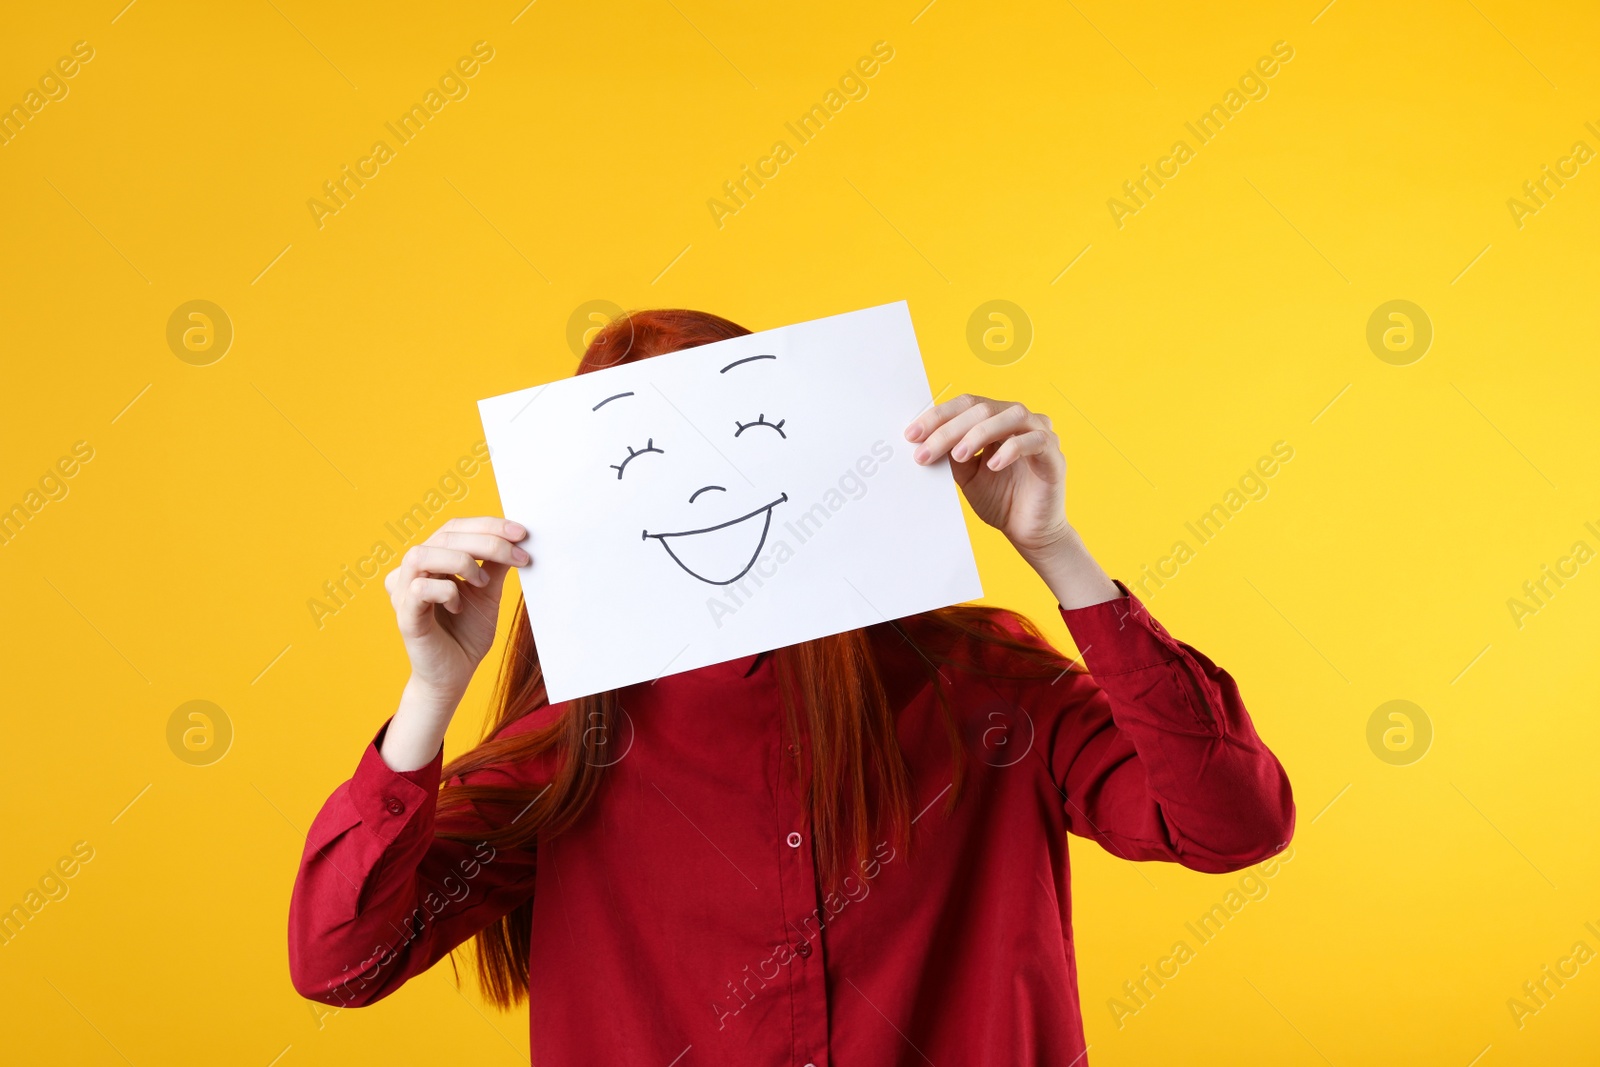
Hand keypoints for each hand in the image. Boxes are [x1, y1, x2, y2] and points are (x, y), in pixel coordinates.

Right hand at [383, 516, 528, 700]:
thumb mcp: (488, 592)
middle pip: (444, 536)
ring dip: (461, 561)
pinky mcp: (405, 616)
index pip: (454, 527)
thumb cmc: (467, 632)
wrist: (455, 675)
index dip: (488, 525)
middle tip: (519, 555)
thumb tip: (515, 537)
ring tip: (484, 582)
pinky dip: (446, 592)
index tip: (522, 532)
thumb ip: (495, 565)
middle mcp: (412, 571)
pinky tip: (460, 607)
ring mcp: (404, 593)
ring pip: (422, 555)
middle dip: (487, 541)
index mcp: (432, 560)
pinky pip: (419, 589)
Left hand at [906, 393, 1120, 609]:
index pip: (966, 405)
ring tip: (958, 454)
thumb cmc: (1001, 500)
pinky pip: (1033, 442)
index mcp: (998, 420)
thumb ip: (952, 454)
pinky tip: (993, 465)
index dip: (937, 417)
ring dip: (978, 433)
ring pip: (1009, 416)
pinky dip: (1011, 450)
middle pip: (982, 408)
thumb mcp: (967, 475)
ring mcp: (1040, 433)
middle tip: (925, 450)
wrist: (1029, 532)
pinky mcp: (1053, 454)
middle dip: (949, 429)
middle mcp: (1019, 420)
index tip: (912, 435)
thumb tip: (924, 440)